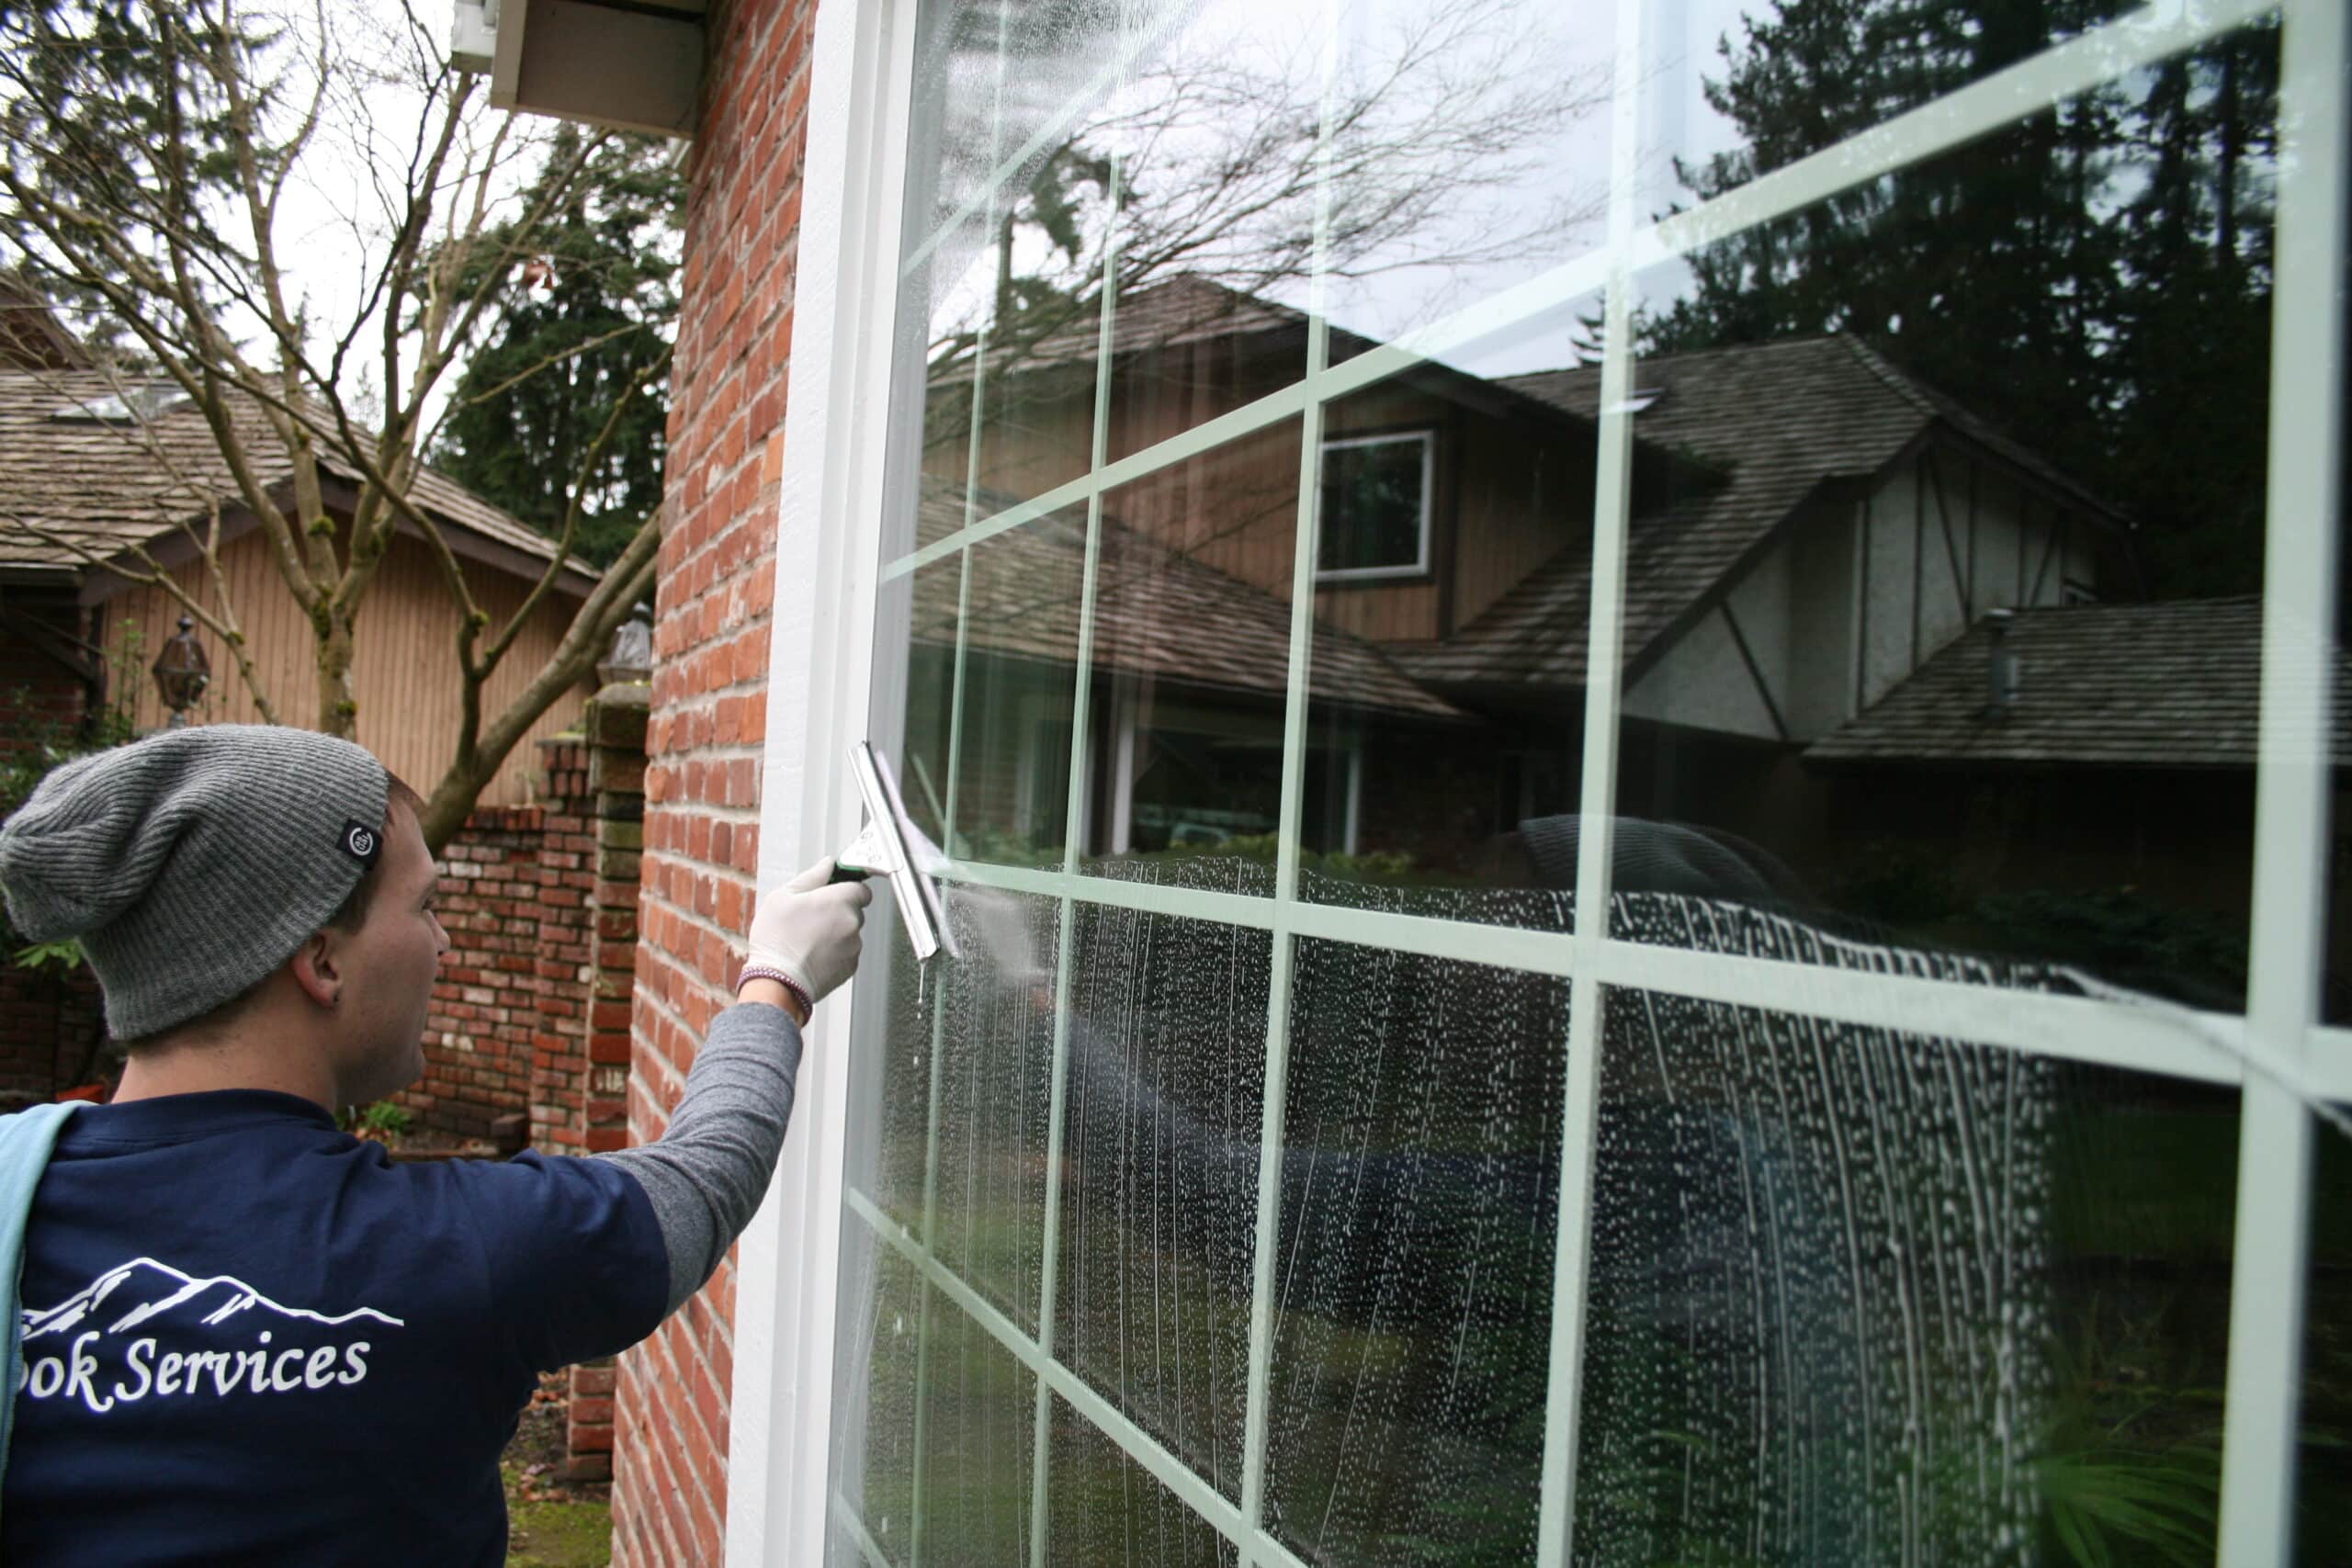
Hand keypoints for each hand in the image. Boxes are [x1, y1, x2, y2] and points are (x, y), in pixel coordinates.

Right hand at [745, 858, 871, 1010]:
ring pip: (850, 932)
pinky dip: (835, 952)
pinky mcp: (850, 967)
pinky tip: (813, 954)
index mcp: (839, 900)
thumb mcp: (784, 896)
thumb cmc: (776, 939)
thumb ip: (812, 877)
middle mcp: (852, 922)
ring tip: (808, 939)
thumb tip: (828, 864)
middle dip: (838, 911)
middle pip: (854, 910)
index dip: (846, 889)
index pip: (861, 888)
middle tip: (811, 918)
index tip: (833, 892)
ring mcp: (854, 946)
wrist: (778, 981)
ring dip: (836, 933)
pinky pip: (847, 952)